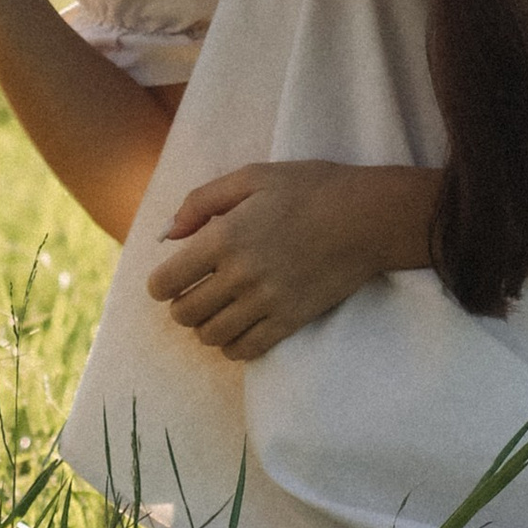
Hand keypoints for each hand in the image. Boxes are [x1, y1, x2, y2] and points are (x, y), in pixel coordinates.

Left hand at [146, 160, 435, 361]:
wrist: (367, 217)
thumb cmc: (309, 188)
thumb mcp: (251, 177)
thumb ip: (200, 202)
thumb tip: (166, 234)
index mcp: (225, 237)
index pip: (167, 281)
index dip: (160, 283)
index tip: (170, 278)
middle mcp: (240, 275)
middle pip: (184, 314)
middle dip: (180, 305)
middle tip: (195, 291)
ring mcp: (267, 303)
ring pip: (211, 337)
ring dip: (206, 325)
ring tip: (217, 308)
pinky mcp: (290, 321)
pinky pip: (245, 350)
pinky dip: (233, 344)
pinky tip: (239, 325)